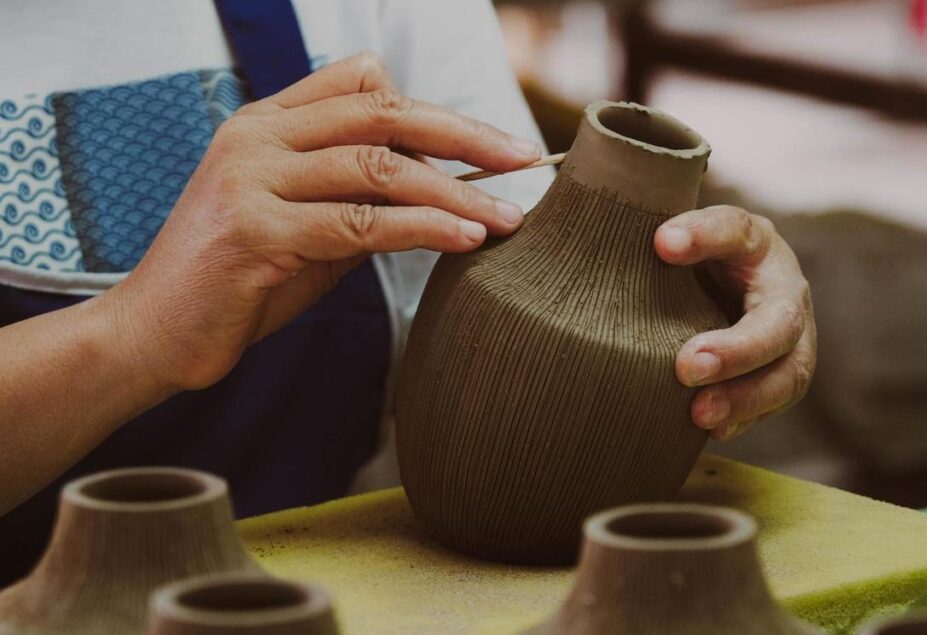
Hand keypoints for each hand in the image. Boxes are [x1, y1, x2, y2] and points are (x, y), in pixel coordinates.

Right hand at [100, 52, 541, 390]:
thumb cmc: (237, 283)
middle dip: (464, 134)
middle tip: (525, 159)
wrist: (152, 333)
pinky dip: (422, 228)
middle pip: (382, 112)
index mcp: (268, 123)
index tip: (488, 146)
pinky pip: (357, 222)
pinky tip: (465, 236)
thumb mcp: (307, 228)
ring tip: (508, 216)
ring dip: (456, 190)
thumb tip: (442, 195)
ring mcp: (251, 178)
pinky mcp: (253, 230)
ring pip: (378, 166)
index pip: (361, 82)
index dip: (431, 110)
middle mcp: (258, 137)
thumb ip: (360, 200)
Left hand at [654, 206, 816, 440]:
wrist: (716, 285)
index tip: (662, 243)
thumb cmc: (690, 259)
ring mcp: (792, 338)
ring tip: (700, 415)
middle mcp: (784, 290)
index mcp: (755, 242)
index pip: (735, 231)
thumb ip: (669, 234)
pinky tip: (713, 430)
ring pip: (788, 374)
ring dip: (744, 398)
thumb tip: (661, 241)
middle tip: (687, 367)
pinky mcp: (781, 374)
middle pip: (778, 322)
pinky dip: (744, 418)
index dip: (703, 236)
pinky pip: (774, 402)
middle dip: (737, 350)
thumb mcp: (679, 236)